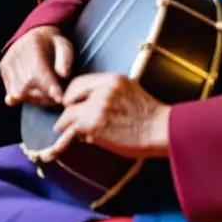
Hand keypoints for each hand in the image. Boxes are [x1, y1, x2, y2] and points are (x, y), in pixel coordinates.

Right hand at [1, 25, 73, 105]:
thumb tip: (63, 74)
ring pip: (19, 94)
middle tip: (56, 95)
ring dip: (34, 99)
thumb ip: (66, 59)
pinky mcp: (3, 70)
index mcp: (34, 47)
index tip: (60, 99)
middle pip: (29, 88)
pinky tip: (34, 91)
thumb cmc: (52, 43)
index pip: (40, 73)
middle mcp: (16, 55)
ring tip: (45, 93)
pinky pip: (11, 93)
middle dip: (45, 97)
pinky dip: (24, 97)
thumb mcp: (64, 45)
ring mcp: (8, 63)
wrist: (32, 35)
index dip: (51, 89)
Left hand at [34, 73, 169, 162]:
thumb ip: (109, 91)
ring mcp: (97, 107)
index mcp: (111, 79)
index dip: (73, 94)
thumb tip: (89, 102)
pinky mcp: (95, 125)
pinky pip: (73, 130)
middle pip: (71, 96)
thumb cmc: (148, 114)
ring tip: (60, 129)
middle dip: (67, 107)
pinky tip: (60, 142)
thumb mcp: (129, 90)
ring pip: (69, 114)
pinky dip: (66, 137)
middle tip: (64, 117)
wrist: (160, 130)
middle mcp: (102, 90)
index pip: (80, 83)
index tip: (70, 102)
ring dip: (64, 123)